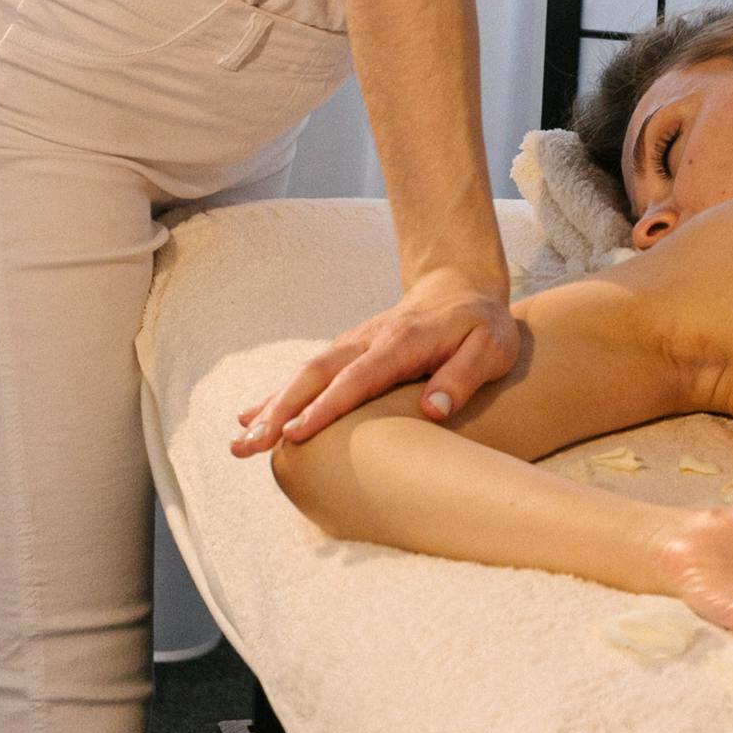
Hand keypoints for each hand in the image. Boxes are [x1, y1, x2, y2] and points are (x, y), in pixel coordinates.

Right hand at [230, 271, 519, 451]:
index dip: (325, 407)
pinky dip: (279, 396)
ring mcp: (353, 345)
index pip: (356, 378)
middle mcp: (368, 341)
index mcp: (402, 342)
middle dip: (279, 411)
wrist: (461, 286)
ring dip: (271, 408)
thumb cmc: (481, 325)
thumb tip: (433, 409)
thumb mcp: (491, 348)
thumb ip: (463, 376)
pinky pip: (308, 375)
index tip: (296, 433)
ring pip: (304, 375)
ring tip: (240, 444)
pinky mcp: (348, 352)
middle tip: (249, 446)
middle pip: (315, 375)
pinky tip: (251, 418)